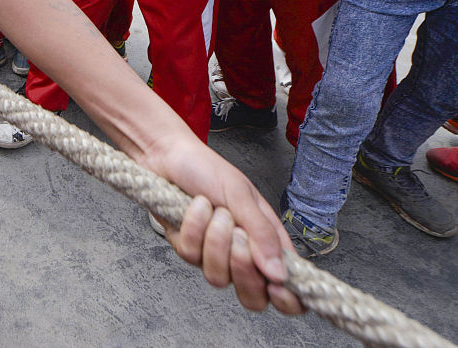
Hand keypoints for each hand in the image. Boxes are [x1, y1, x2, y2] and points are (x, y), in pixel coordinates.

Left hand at [148, 136, 302, 315]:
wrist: (169, 156)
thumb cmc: (209, 170)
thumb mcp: (242, 196)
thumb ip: (262, 233)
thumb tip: (280, 273)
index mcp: (267, 243)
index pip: (287, 287)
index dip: (288, 300)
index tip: (277, 286)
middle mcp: (242, 256)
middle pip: (253, 298)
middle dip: (244, 269)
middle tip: (239, 236)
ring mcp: (213, 256)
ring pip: (218, 278)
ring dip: (216, 241)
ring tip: (216, 211)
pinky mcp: (187, 249)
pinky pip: (191, 256)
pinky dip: (193, 227)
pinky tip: (196, 206)